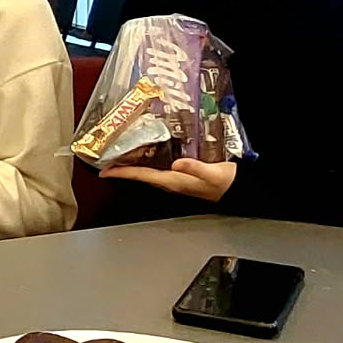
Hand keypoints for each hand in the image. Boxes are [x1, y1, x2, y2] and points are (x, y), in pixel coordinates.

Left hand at [99, 157, 236, 202]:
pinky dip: (145, 162)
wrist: (237, 189)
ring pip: (146, 172)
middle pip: (139, 175)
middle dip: (121, 168)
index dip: (122, 173)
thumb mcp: (211, 173)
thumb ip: (195, 168)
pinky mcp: (180, 176)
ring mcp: (174, 180)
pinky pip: (156, 169)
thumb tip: (177, 163)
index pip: (141, 176)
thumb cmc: (225, 181)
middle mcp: (170, 182)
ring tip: (118, 155)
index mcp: (173, 181)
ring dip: (131, 165)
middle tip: (105, 158)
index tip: (105, 170)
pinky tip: (144, 153)